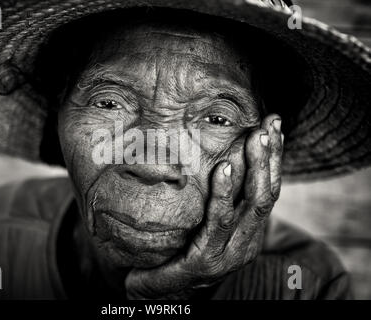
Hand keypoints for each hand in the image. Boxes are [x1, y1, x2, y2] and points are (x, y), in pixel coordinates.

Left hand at [125, 114, 283, 298]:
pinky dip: (224, 194)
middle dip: (271, 156)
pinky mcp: (206, 261)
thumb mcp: (205, 225)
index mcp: (247, 231)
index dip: (274, 157)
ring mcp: (229, 253)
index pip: (267, 189)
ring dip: (256, 169)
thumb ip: (216, 199)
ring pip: (252, 206)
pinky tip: (225, 169)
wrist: (160, 294)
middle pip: (267, 194)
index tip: (275, 125)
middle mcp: (246, 241)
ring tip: (255, 138)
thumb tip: (216, 155)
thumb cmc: (182, 253)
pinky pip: (218, 223)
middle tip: (270, 124)